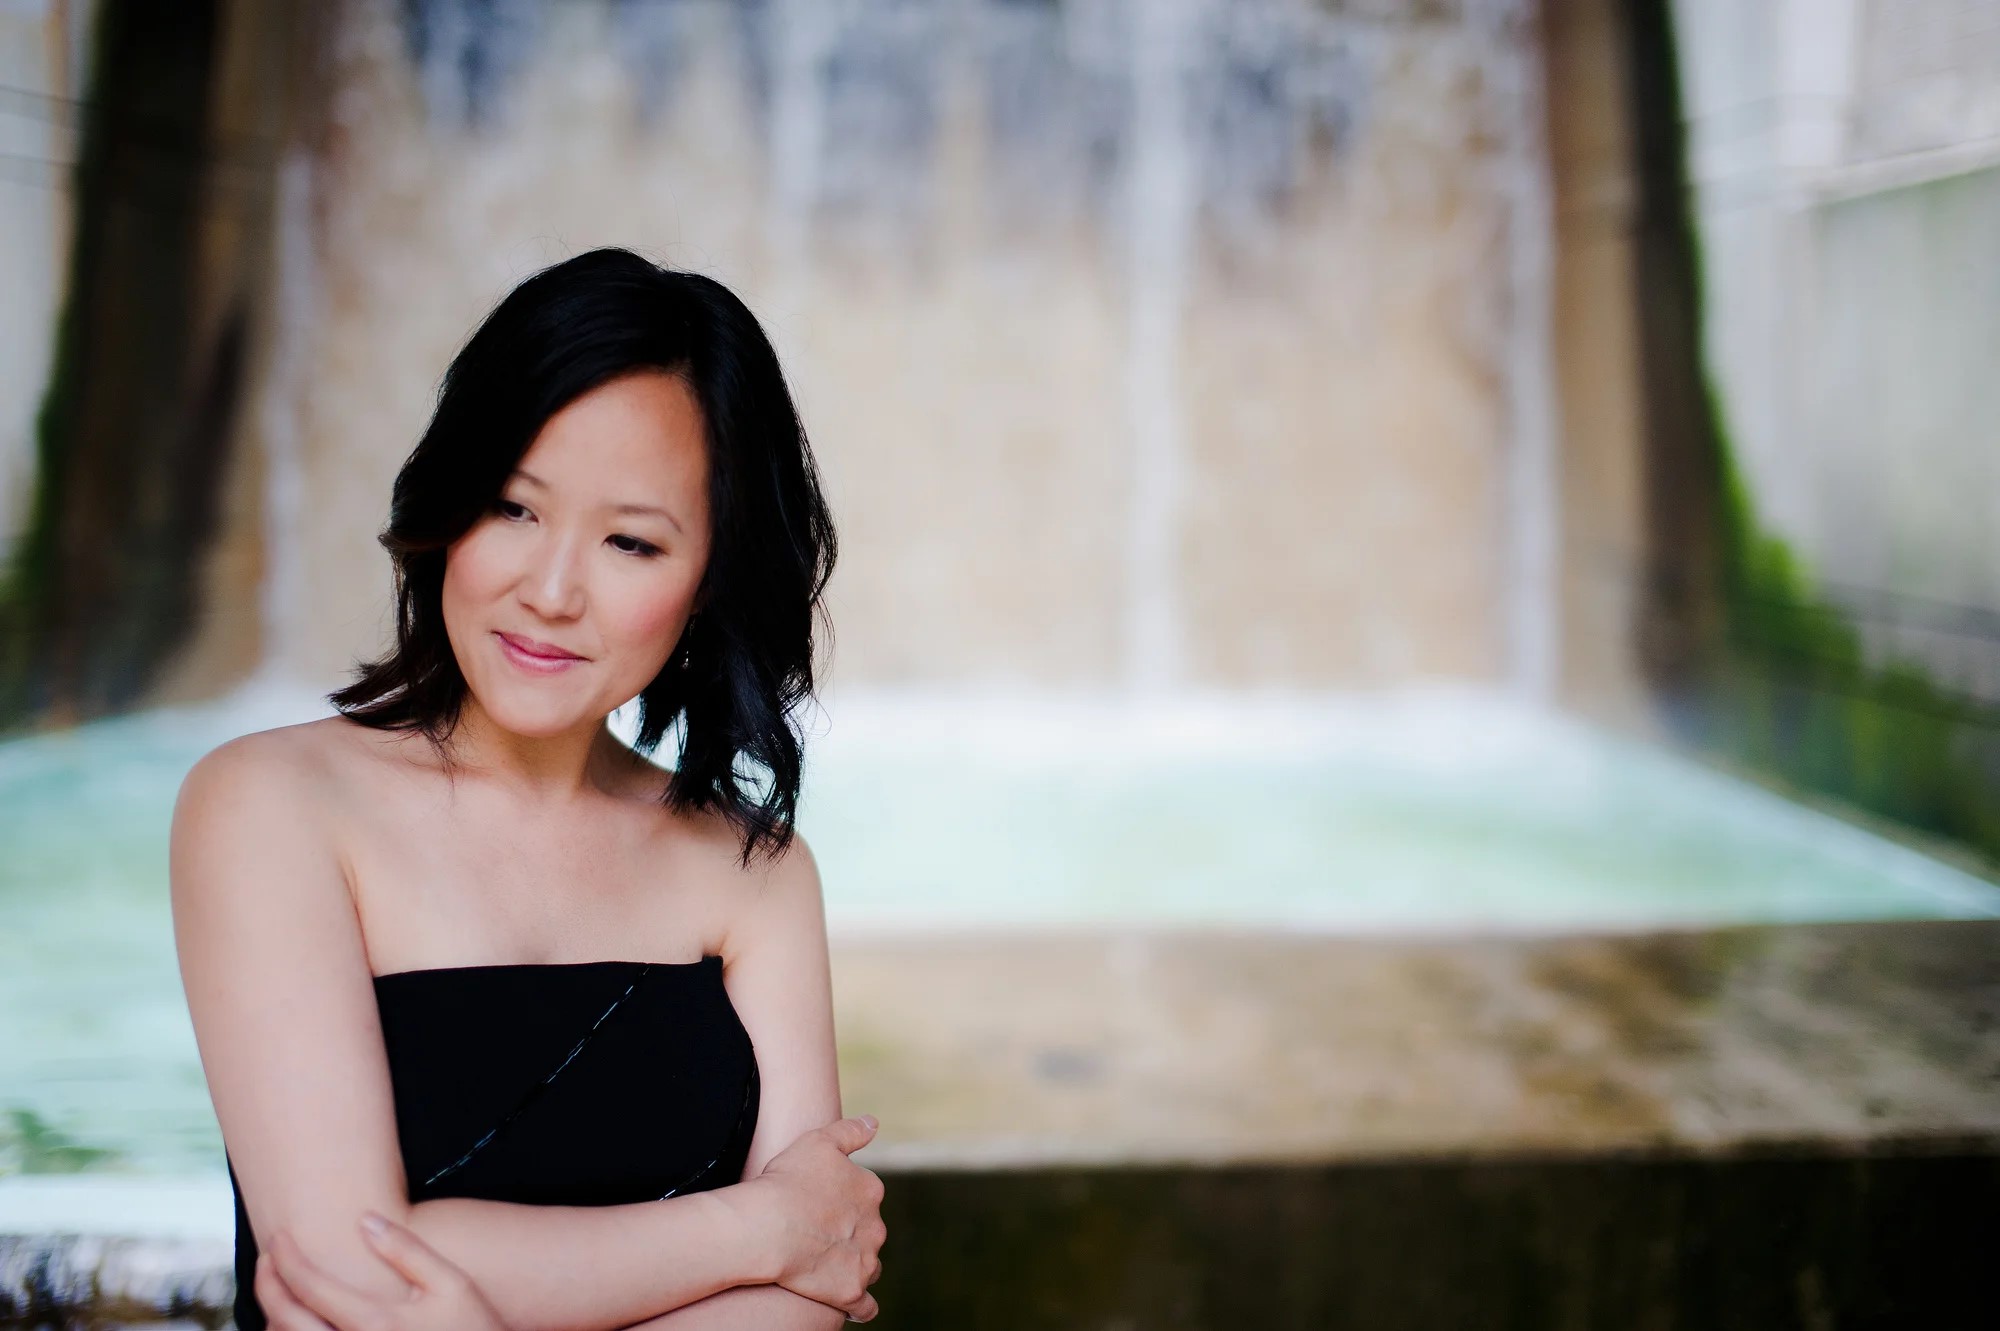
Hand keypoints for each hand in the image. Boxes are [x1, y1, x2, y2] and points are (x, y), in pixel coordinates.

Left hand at [256, 1211, 508, 1330]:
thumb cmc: (474, 1329)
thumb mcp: (452, 1284)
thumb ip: (407, 1251)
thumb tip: (365, 1220)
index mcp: (375, 1323)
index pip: (310, 1287)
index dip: (286, 1258)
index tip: (279, 1237)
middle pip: (285, 1319)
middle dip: (267, 1284)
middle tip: (268, 1258)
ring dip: (274, 1317)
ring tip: (280, 1291)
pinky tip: (299, 1323)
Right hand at [746, 1114, 887, 1321]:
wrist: (768, 1227)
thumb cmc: (788, 1181)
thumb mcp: (818, 1141)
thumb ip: (850, 1131)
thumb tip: (873, 1123)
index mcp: (870, 1190)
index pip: (865, 1195)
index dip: (842, 1199)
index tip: (821, 1203)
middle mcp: (875, 1226)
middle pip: (869, 1231)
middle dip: (851, 1233)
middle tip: (819, 1234)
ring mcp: (865, 1261)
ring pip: (869, 1265)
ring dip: (855, 1265)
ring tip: (828, 1266)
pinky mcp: (851, 1291)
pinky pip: (864, 1306)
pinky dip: (859, 1306)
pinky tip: (849, 1305)